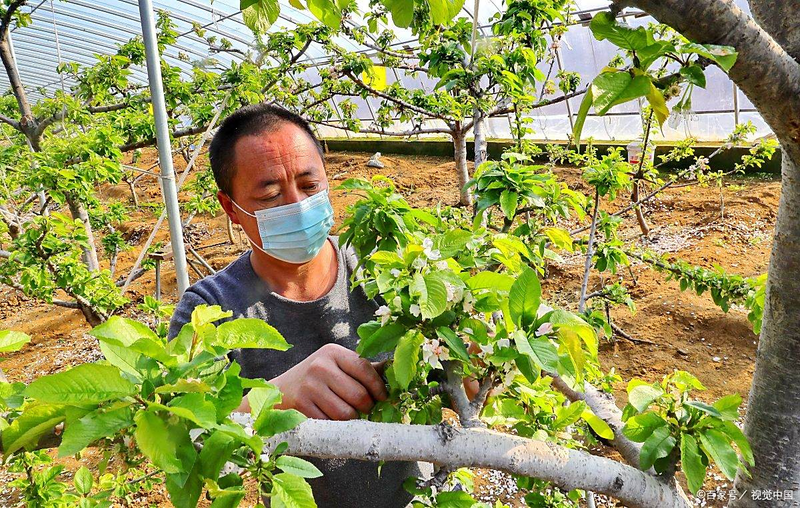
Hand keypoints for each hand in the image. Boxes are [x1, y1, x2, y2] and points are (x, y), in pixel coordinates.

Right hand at [271, 343, 387, 419]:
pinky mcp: (301, 406)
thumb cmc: (316, 378)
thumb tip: (393, 368)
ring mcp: (309, 386)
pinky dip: (336, 426)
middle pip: (359, 395)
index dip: (378, 387)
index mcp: (333, 352)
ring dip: (352, 419)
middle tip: (365, 409)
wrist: (279, 392)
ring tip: (348, 414)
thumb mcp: (336, 365)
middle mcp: (320, 366)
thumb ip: (362, 368)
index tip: (383, 398)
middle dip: (367, 407)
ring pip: (346, 413)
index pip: (365, 369)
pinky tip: (332, 419)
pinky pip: (330, 423)